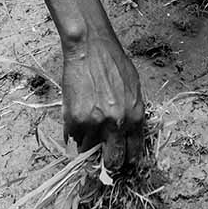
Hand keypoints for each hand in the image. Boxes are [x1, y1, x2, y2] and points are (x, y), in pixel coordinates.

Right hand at [61, 33, 144, 169]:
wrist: (90, 47)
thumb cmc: (113, 62)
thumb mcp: (133, 88)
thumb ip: (131, 113)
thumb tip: (126, 133)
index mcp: (135, 117)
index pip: (134, 152)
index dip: (127, 159)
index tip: (121, 159)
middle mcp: (117, 124)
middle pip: (113, 160)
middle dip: (107, 161)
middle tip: (102, 157)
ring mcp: (94, 123)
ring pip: (88, 149)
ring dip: (86, 144)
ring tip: (85, 132)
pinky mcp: (75, 119)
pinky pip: (72, 137)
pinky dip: (72, 133)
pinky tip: (74, 121)